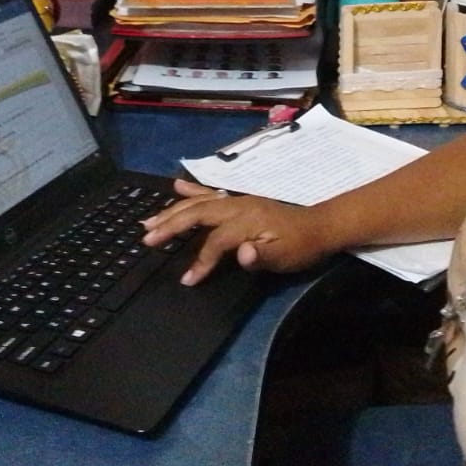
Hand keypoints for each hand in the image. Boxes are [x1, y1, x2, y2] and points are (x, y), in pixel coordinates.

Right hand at [142, 179, 332, 285]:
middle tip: (146, 239)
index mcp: (247, 221)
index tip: (187, 280)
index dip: (201, 260)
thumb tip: (241, 255)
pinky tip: (176, 185)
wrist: (319, 226)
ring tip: (148, 220)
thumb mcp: (285, 258)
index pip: (216, 241)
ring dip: (172, 210)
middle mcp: (237, 206)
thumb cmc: (300, 247)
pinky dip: (191, 189)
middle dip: (171, 226)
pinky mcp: (238, 201)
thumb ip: (261, 258)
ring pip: (199, 202)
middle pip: (198, 213)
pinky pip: (209, 192)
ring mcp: (237, 201)